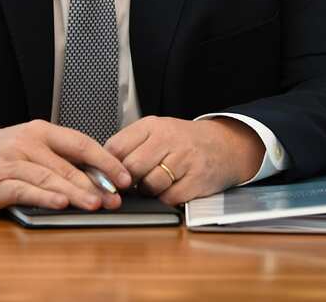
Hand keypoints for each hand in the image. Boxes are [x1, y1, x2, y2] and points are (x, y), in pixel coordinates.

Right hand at [0, 120, 131, 211]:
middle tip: (114, 199)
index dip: (105, 161)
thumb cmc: (5, 154)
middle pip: (67, 165)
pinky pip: (25, 190)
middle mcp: (27, 143)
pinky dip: (44, 197)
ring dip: (75, 192)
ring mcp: (11, 163)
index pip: (81, 143)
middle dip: (94, 184)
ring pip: (49, 178)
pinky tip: (60, 204)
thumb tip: (102, 176)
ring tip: (95, 204)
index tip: (124, 177)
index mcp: (41, 131)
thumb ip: (62, 157)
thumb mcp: (34, 145)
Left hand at [105, 116, 263, 204]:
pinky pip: (170, 197)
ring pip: (150, 184)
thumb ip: (130, 147)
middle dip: (127, 181)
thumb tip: (102, 169)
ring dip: (147, 191)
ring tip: (153, 185)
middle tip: (129, 185)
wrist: (224, 145)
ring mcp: (184, 159)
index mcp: (151, 126)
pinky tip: (170, 189)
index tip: (105, 176)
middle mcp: (168, 139)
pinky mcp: (197, 179)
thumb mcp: (155, 133)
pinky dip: (166, 198)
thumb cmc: (182, 142)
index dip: (107, 166)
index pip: (116, 146)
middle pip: (131, 167)